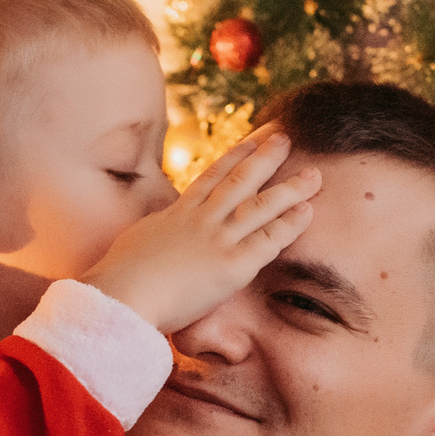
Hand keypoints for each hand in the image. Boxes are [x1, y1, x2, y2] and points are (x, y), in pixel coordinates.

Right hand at [82, 130, 318, 331]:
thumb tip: (157, 228)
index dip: (235, 155)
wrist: (121, 297)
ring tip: (314, 174)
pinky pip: (268, 241)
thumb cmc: (120, 278)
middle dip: (265, 157)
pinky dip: (289, 225)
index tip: (253, 139)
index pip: (212, 176)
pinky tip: (308, 211)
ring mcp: (218, 240)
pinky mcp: (231, 267)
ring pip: (261, 206)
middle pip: (240, 180)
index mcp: (177, 213)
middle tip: (286, 138)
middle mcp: (201, 220)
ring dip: (290, 188)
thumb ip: (155, 230)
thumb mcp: (137, 241)